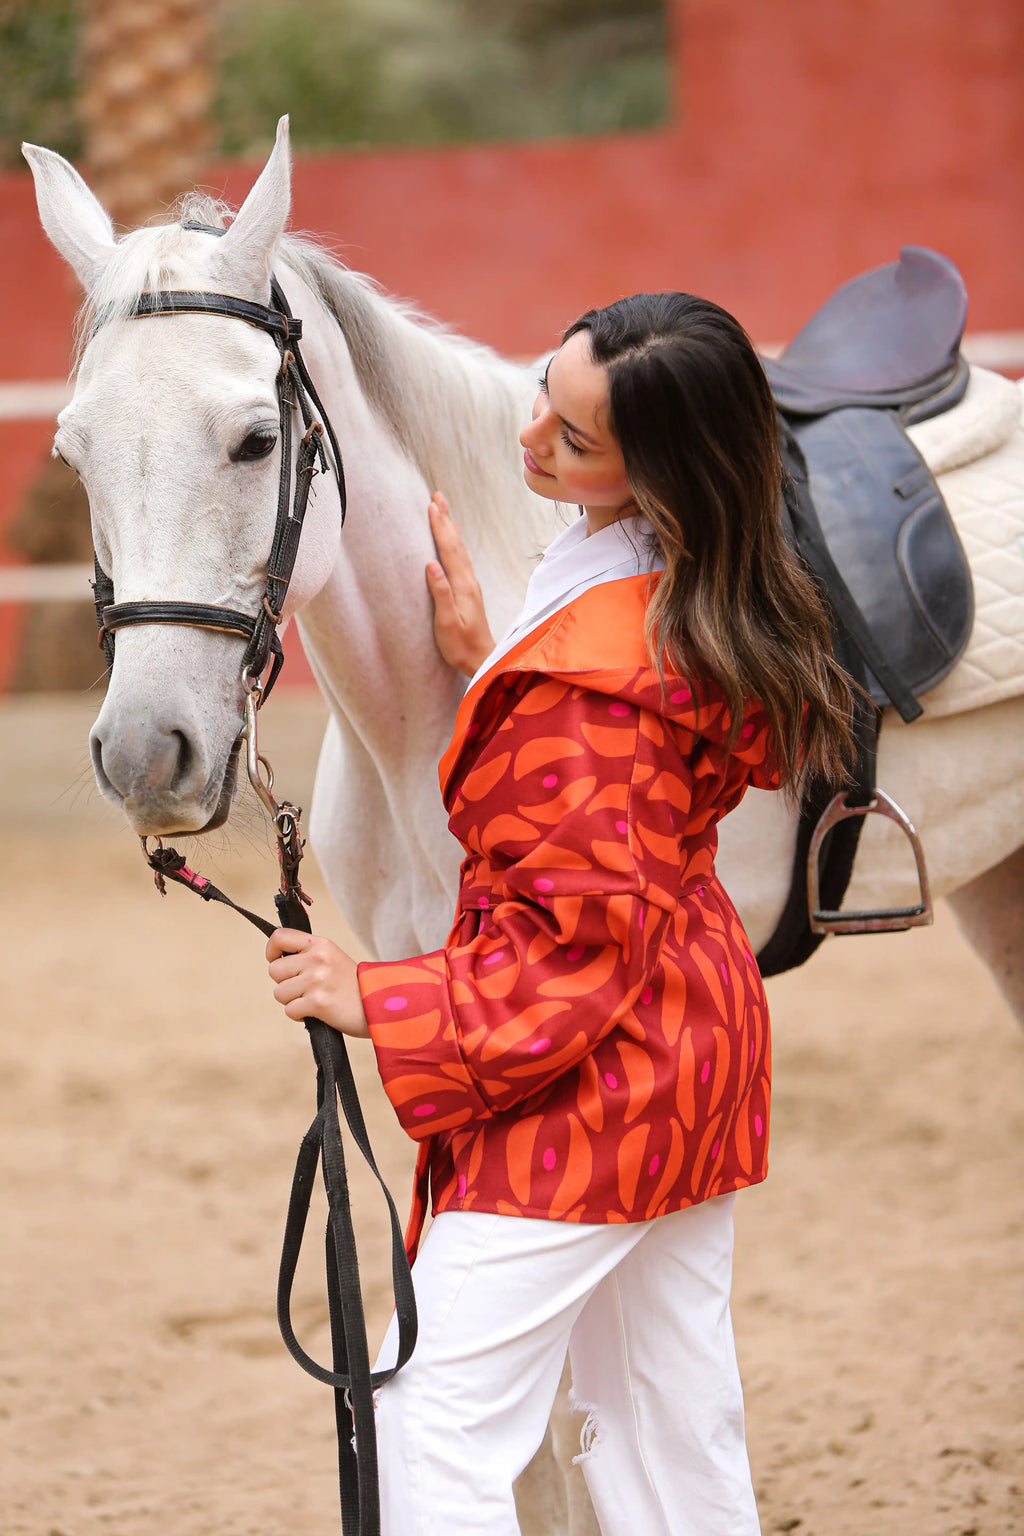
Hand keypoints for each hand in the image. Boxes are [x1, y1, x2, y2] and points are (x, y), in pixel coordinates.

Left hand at [266, 928, 369, 1037]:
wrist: (379, 1004)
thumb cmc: (353, 985)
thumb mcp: (332, 957)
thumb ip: (308, 954)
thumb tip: (276, 959)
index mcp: (320, 944)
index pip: (279, 937)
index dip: (271, 951)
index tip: (277, 961)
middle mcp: (317, 959)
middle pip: (274, 970)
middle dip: (285, 982)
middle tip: (305, 987)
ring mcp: (316, 980)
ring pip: (279, 993)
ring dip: (292, 1001)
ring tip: (313, 1000)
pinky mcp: (317, 1003)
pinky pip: (289, 1010)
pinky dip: (300, 1016)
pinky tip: (316, 1012)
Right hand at [426, 491, 494, 675]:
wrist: (482, 659)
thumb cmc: (461, 646)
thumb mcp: (447, 623)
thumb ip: (441, 593)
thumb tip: (431, 564)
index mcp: (462, 586)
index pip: (449, 550)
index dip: (440, 527)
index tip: (431, 506)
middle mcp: (469, 581)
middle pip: (456, 544)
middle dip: (446, 519)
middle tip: (437, 496)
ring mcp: (470, 585)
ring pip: (460, 549)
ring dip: (451, 528)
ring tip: (444, 510)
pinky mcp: (469, 591)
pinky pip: (461, 559)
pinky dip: (456, 544)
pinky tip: (454, 540)